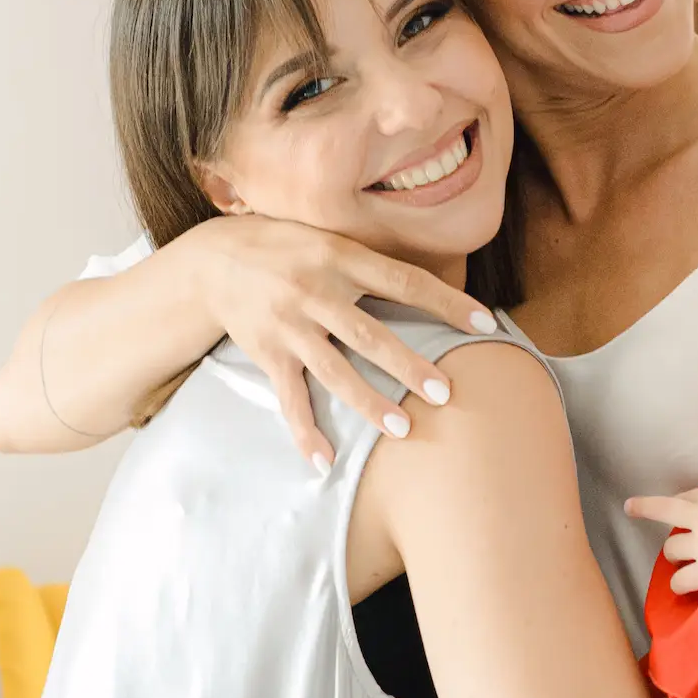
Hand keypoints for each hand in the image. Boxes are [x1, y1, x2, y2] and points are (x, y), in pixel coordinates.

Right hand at [191, 214, 496, 467]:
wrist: (212, 261)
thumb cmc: (283, 246)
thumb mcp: (326, 235)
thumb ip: (369, 260)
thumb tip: (428, 283)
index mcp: (339, 257)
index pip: (404, 281)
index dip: (447, 302)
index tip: (486, 323)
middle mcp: (314, 292)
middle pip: (370, 334)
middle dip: (408, 365)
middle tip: (445, 392)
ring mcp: (290, 326)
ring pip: (335, 370)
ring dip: (369, 402)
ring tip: (402, 428)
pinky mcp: (268, 354)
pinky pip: (290, 399)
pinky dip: (305, 431)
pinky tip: (324, 461)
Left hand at [625, 484, 697, 592]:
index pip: (684, 497)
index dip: (680, 505)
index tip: (680, 511)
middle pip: (662, 512)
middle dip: (657, 520)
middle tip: (670, 535)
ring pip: (670, 550)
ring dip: (675, 557)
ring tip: (683, 564)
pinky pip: (679, 582)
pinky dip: (679, 585)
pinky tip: (683, 588)